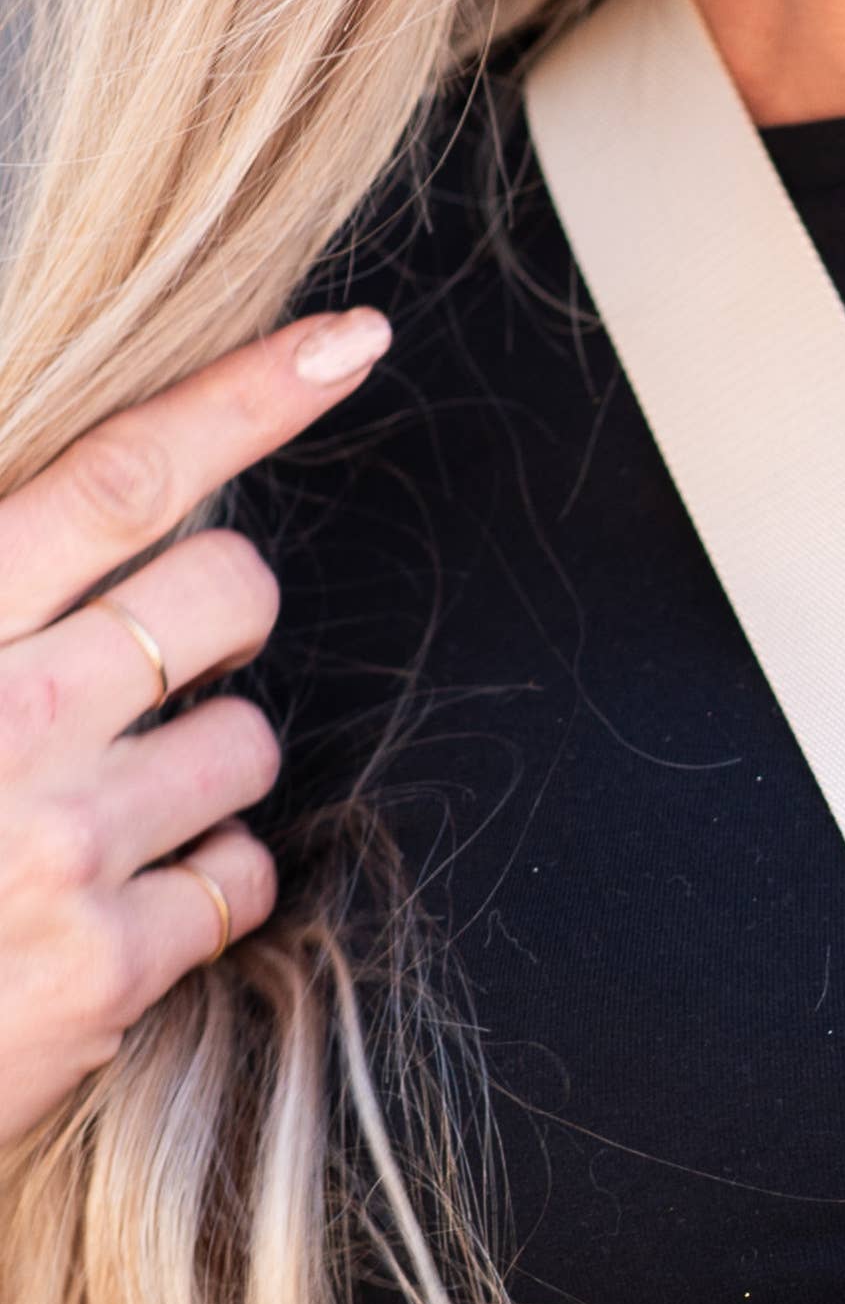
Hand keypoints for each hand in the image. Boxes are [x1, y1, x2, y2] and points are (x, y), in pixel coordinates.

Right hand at [0, 306, 391, 1150]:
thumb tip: (71, 540)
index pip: (115, 478)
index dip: (246, 398)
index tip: (351, 343)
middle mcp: (1, 716)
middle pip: (226, 590)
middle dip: (224, 604)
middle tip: (165, 651)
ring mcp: (66, 842)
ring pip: (248, 742)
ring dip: (206, 760)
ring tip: (105, 802)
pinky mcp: (114, 960)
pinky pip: (242, 877)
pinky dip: (205, 880)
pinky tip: (119, 896)